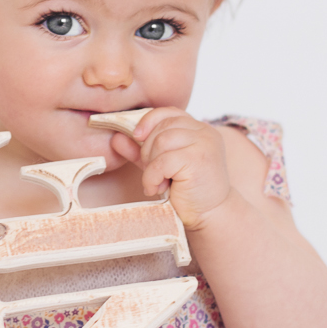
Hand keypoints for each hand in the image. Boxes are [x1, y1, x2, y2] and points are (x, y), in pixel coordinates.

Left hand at [106, 108, 236, 229]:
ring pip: (161, 141)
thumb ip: (141, 151)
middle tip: (153, 173)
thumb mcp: (161, 166)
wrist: (210, 214)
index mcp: (199, 129)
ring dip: (150, 165)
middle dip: (148, 150)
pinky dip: (152, 176)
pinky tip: (157, 188)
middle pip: (162, 127)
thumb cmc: (188, 190)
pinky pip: (162, 161)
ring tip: (156, 182)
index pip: (169, 112)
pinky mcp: (198, 160)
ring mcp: (204, 144)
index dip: (149, 121)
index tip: (137, 136)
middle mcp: (205, 132)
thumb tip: (116, 137)